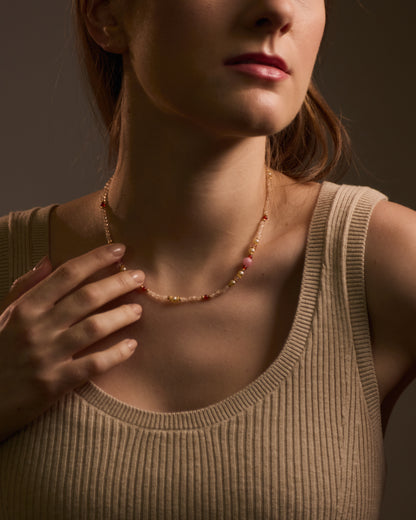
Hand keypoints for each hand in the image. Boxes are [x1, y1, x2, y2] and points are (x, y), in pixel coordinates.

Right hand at [0, 243, 144, 442]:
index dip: (97, 259)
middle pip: (87, 297)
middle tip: (139, 277)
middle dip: (118, 283)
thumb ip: (26, 287)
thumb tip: (49, 260)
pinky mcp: (54, 384)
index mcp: (26, 308)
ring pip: (94, 327)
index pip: (67, 274)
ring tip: (138, 309)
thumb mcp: (4, 315)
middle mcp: (38, 327)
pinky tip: (132, 346)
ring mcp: (47, 356)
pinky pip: (93, 365)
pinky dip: (115, 354)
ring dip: (121, 315)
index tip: (120, 250)